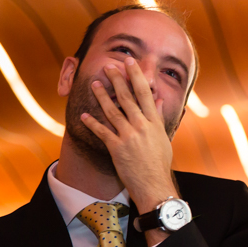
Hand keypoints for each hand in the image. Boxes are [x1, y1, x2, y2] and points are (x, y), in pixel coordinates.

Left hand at [81, 57, 177, 213]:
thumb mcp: (163, 138)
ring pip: (113, 110)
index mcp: (154, 122)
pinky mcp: (117, 147)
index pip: (145, 94)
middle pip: (128, 97)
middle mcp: (142, 126)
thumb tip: (160, 100)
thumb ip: (159, 117)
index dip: (136, 76)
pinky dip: (92, 122)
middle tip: (109, 66)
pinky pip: (102, 131)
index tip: (130, 63)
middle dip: (118, 80)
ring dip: (102, 96)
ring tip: (94, 83)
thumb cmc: (160, 162)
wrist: (153, 183)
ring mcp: (129, 136)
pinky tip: (84, 115)